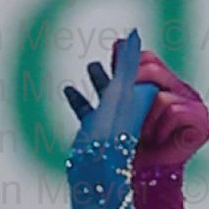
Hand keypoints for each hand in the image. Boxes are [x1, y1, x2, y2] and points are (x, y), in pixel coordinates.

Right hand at [62, 28, 157, 171]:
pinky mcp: (93, 133)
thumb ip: (127, 64)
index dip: (135, 56)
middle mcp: (127, 110)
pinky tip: (68, 89)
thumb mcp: (120, 91)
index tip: (130, 41)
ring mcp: (110, 122)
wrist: (96, 174)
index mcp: (138, 99)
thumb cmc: (111, 131)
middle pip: (124, 81)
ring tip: (92, 65)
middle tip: (115, 48)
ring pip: (106, 95)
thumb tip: (135, 35)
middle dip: (118, 65)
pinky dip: (79, 98)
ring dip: (99, 79)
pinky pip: (87, 111)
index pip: (140, 72)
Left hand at [64, 37, 208, 174]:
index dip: (127, 72)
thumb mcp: (115, 108)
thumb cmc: (126, 148)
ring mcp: (194, 105)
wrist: (140, 184)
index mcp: (165, 84)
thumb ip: (116, 78)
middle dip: (133, 95)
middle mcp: (182, 90)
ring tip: (147, 137)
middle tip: (133, 121)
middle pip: (150, 70)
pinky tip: (160, 141)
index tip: (117, 96)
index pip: (145, 59)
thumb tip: (115, 43)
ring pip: (157, 93)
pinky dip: (158, 128)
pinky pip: (172, 109)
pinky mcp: (202, 122)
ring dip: (144, 119)